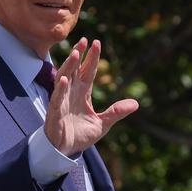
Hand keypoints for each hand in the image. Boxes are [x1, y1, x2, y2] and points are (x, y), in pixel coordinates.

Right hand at [44, 37, 139, 156]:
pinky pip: (57, 98)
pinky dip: (60, 89)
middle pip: (75, 70)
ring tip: (76, 54)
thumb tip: (136, 103)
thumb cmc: (80, 135)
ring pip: (64, 79)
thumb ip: (116, 112)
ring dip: (69, 66)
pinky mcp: (55, 112)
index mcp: (82, 93)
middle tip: (84, 40)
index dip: (92, 57)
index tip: (96, 42)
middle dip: (79, 55)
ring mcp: (62, 101)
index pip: (88, 71)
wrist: (64, 150)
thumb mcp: (103, 123)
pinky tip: (65, 79)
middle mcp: (71, 93)